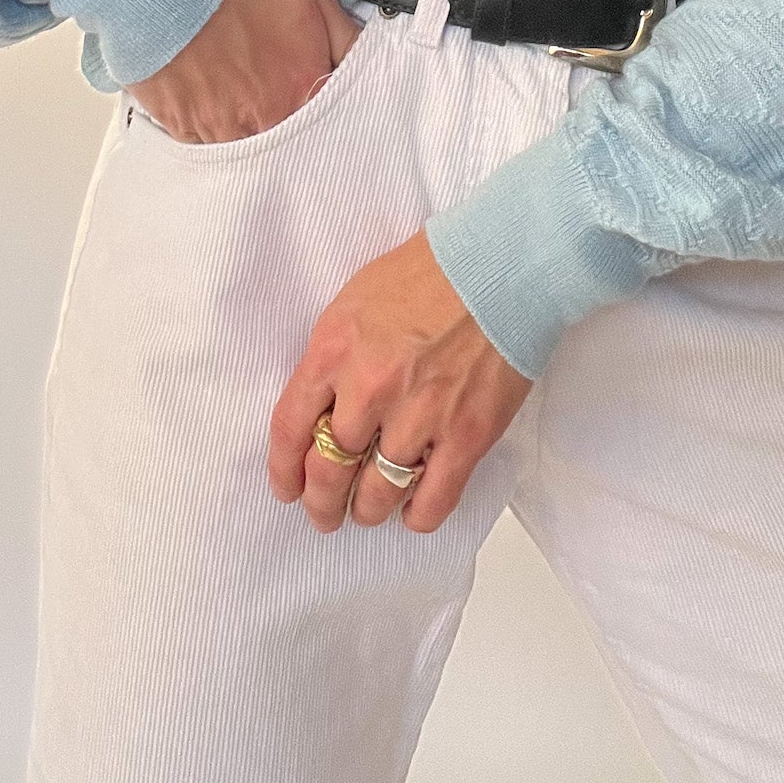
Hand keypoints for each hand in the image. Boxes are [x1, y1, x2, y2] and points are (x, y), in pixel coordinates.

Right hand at [125, 0, 362, 143]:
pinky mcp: (181, 126)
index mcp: (303, 89)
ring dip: (244, 122)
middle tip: (269, 88)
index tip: (311, 96)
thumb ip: (345, 38)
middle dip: (284, 120)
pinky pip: (203, 141)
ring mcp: (220, 128)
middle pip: (286, 139)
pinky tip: (206, 89)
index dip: (322, 109)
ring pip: (244, 143)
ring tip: (234, 85)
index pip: (329, 123)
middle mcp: (266, 119)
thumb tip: (366, 61)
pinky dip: (208, 121)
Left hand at [267, 228, 532, 534]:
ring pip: (377, 494)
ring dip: (366, 511)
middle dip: (321, 503)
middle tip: (323, 513)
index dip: (283, 469)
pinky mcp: (465, 435)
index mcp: (335, 348)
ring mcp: (418, 415)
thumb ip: (334, 354)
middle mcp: (370, 387)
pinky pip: (433, 500)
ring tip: (367, 511)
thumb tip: (324, 404)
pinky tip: (412, 512)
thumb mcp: (356, 299)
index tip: (286, 487)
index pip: (290, 427)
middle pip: (328, 471)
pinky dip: (418, 516)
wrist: (500, 266)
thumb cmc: (429, 273)